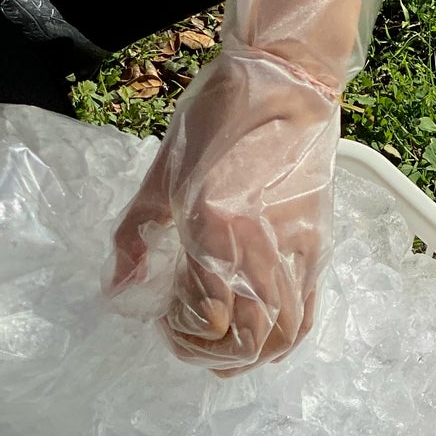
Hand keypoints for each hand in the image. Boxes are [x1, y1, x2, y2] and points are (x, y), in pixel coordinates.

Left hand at [108, 0, 395, 374]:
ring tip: (225, 351)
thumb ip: (134, 237)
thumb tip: (118, 289)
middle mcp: (258, 247)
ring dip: (250, 356)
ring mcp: (294, 250)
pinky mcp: (317, 244)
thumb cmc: (218, 117)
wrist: (286, 80)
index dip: (184, 332)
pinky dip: (285, 338)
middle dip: (213, 353)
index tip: (167, 318)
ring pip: (281, 335)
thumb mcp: (161, 175)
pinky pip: (307, 311)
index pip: (206, 316)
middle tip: (190, 340)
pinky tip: (264, 339)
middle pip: (247, 339)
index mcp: (214, 227)